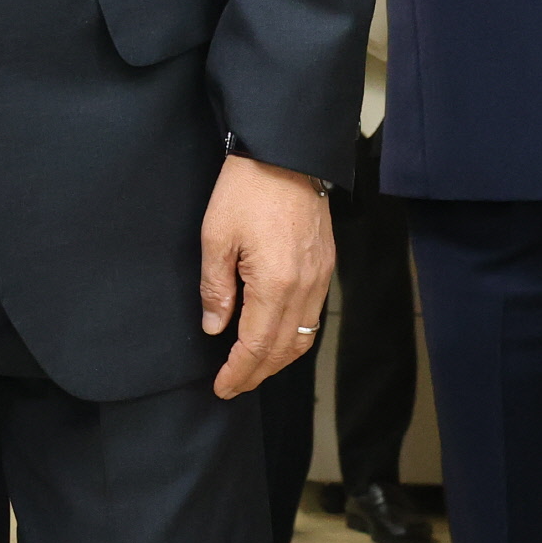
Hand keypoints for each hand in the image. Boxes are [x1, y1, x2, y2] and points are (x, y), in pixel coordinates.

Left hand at [198, 154, 334, 398]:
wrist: (287, 155)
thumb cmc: (246, 190)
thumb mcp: (216, 236)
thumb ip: (216, 288)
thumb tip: (215, 327)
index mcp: (275, 284)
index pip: (257, 345)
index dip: (239, 371)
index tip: (222, 387)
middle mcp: (305, 289)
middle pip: (283, 349)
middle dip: (257, 373)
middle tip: (233, 386)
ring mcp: (321, 279)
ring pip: (303, 337)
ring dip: (278, 360)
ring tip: (252, 369)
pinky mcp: (326, 267)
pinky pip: (313, 317)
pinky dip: (294, 337)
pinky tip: (275, 337)